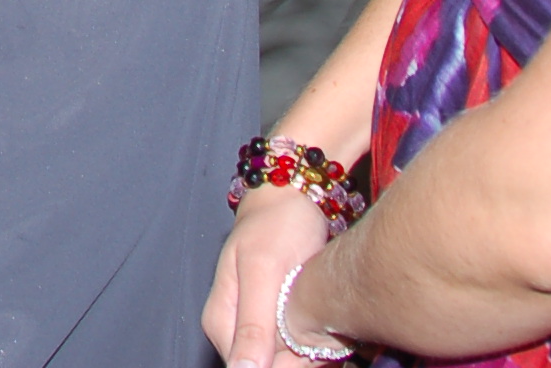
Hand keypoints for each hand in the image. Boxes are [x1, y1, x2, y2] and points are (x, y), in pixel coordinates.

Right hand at [203, 186, 335, 367]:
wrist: (294, 198)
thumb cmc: (275, 225)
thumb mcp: (263, 271)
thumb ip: (252, 324)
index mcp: (221, 322)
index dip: (285, 363)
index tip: (308, 337)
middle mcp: (237, 330)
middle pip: (272, 366)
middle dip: (303, 355)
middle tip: (322, 323)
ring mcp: (261, 328)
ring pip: (290, 362)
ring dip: (315, 349)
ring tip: (327, 317)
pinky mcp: (282, 324)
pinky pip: (301, 351)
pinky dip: (321, 343)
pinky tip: (330, 322)